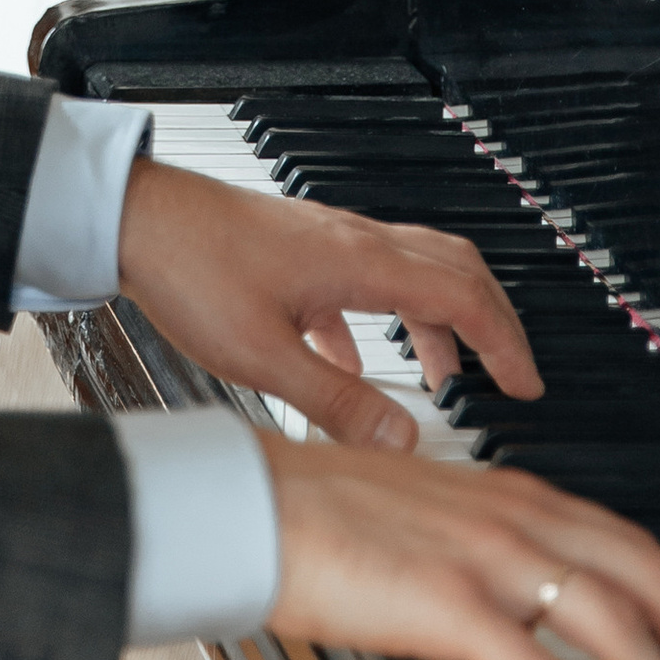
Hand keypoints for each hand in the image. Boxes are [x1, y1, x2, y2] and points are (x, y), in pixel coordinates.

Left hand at [116, 157, 542, 445]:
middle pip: (453, 271)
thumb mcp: (264, 357)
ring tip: (440, 376)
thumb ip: (337, 403)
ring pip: (410, 272)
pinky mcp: (297, 251)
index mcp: (360, 263)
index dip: (504, 343)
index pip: (463, 297)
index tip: (526, 385)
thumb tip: (402, 440)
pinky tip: (349, 363)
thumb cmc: (189, 269)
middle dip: (489, 324)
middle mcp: (354, 243)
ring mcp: (326, 242)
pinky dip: (376, 322)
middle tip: (508, 373)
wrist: (133, 219)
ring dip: (436, 322)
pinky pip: (360, 281)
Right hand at [264, 433, 659, 659]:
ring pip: (612, 621)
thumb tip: (511, 597)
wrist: (253, 504)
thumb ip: (477, 544)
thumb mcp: (423, 514)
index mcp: (508, 493)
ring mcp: (486, 556)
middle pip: (645, 573)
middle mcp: (513, 515)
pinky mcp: (451, 603)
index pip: (624, 541)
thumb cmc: (317, 512)